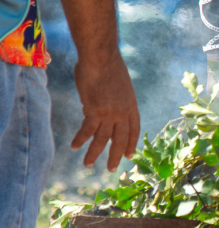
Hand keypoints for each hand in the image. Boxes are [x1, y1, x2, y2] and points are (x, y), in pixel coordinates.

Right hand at [71, 51, 140, 171]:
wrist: (101, 58)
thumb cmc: (108, 65)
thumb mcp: (119, 85)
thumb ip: (114, 99)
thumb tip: (97, 108)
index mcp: (132, 105)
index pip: (134, 129)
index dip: (131, 143)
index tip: (129, 154)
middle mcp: (123, 112)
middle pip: (120, 139)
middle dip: (115, 155)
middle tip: (111, 169)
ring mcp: (110, 113)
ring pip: (102, 139)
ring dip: (94, 154)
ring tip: (88, 165)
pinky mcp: (95, 111)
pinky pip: (87, 130)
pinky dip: (80, 139)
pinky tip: (74, 147)